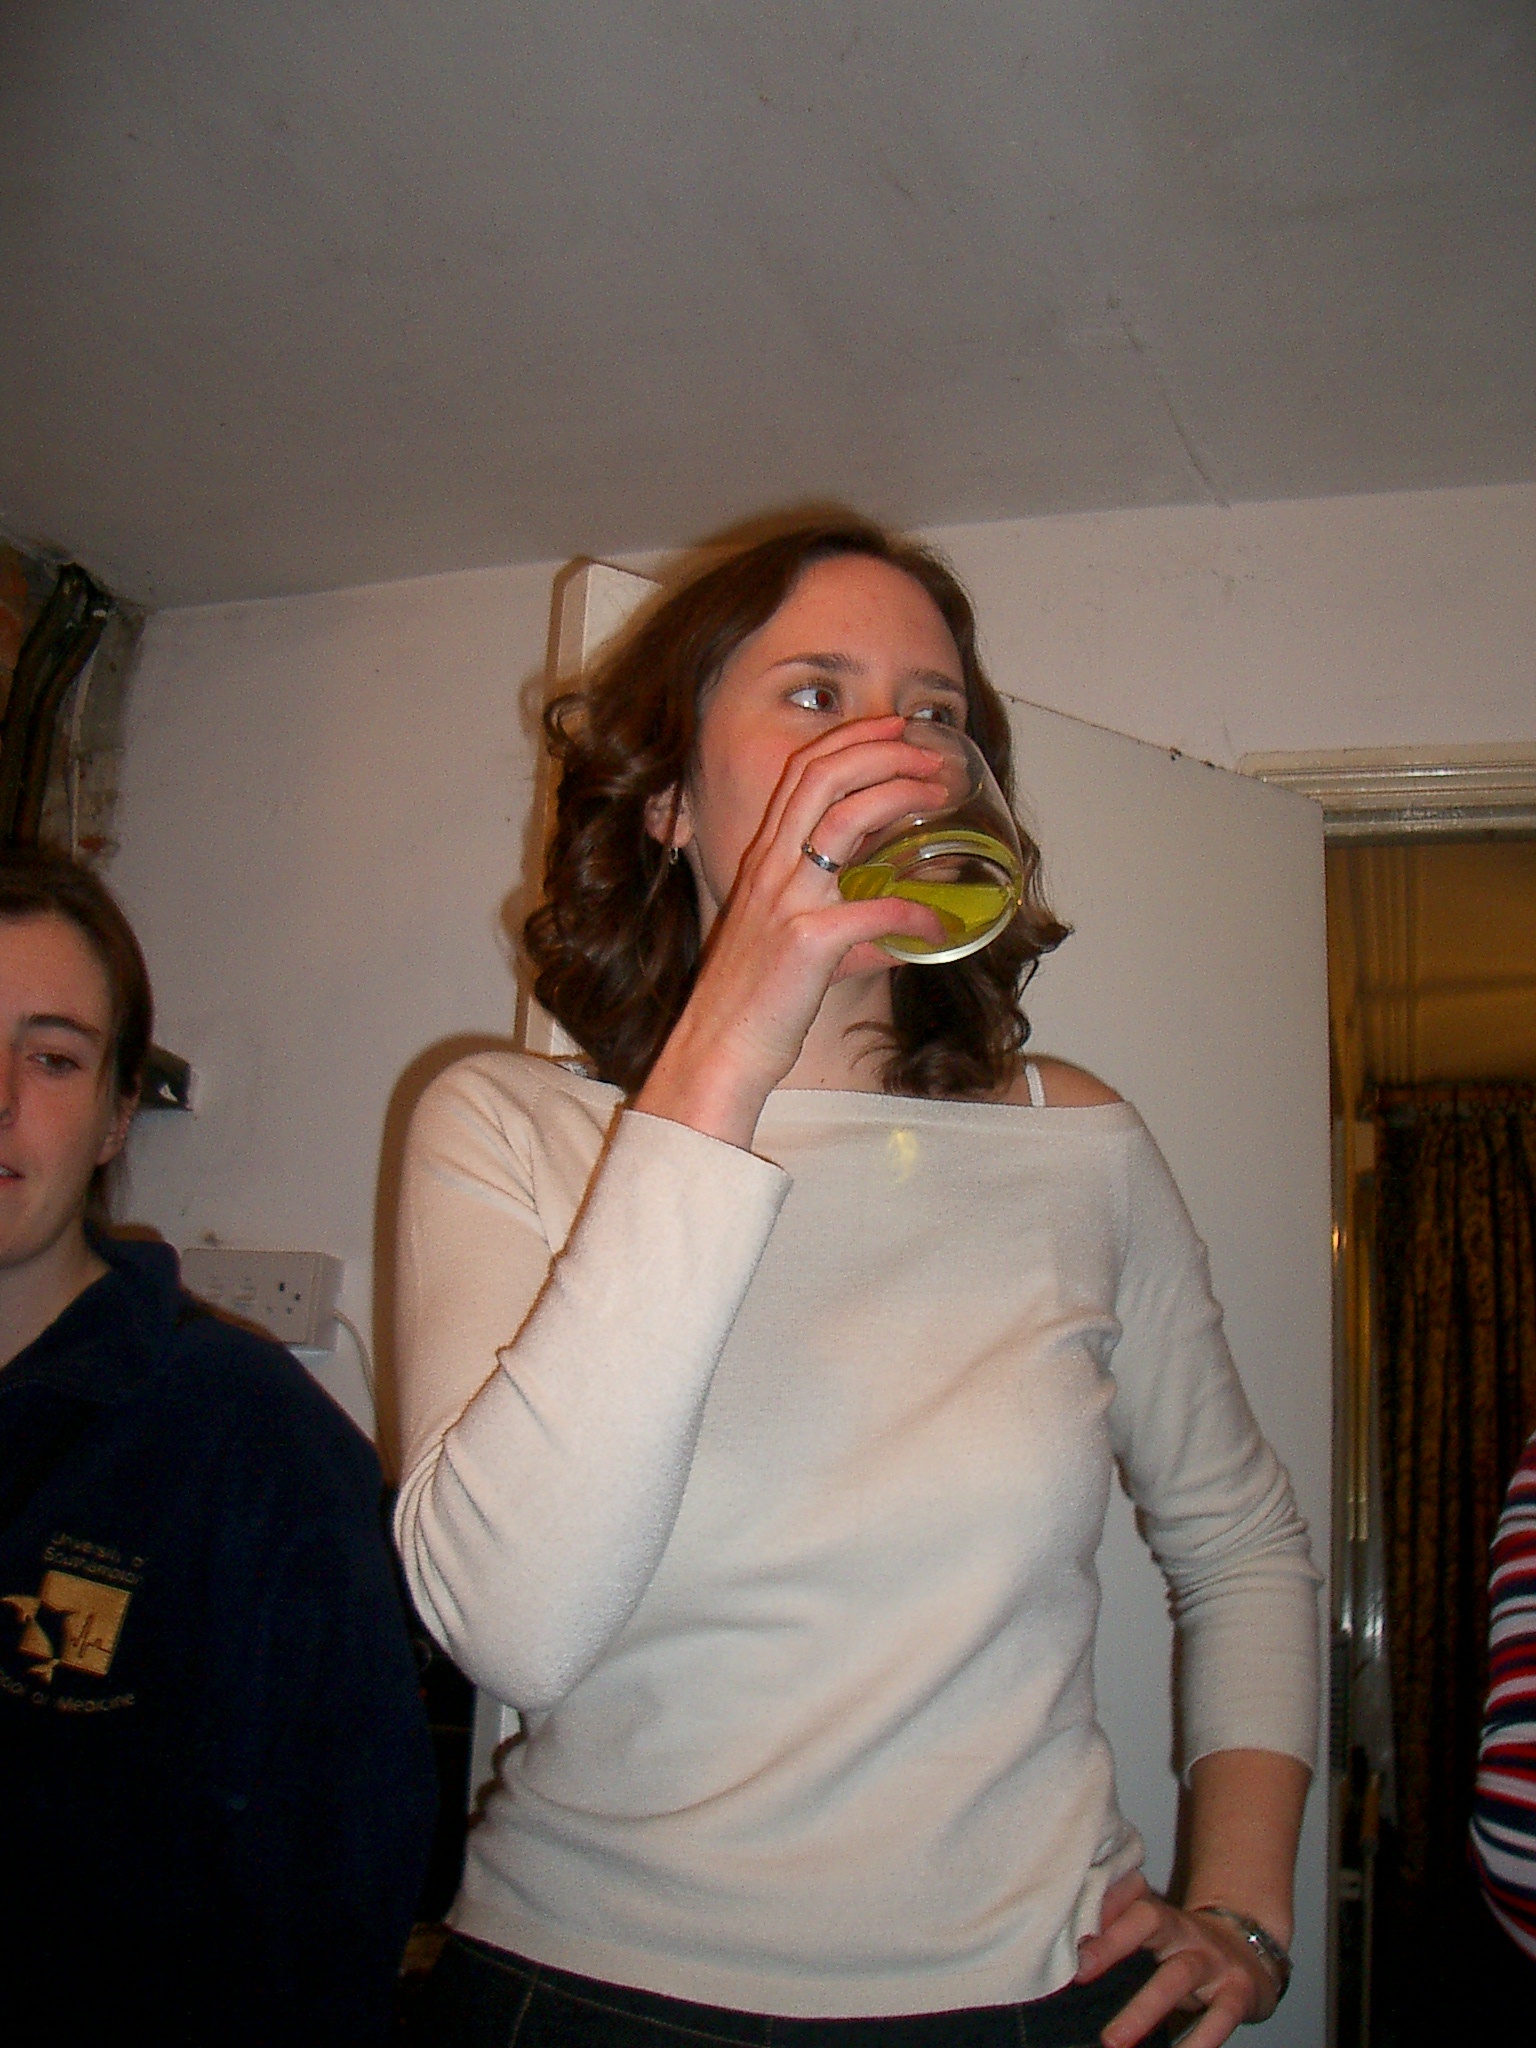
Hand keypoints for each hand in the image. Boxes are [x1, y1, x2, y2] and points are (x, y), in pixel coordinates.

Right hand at [636, 717, 949, 1144]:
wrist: (719, 1051)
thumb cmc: (755, 1004)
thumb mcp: (797, 951)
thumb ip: (850, 934)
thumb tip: (905, 938)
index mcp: (764, 862)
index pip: (803, 774)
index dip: (852, 740)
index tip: (896, 729)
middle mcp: (770, 869)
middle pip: (823, 777)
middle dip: (882, 749)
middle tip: (930, 749)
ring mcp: (787, 902)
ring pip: (845, 820)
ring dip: (899, 795)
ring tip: (940, 792)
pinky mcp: (806, 943)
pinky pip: (875, 911)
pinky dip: (916, 912)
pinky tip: (941, 926)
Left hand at [1075, 1873, 1280, 2047]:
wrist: (1253, 1950)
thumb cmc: (1187, 1946)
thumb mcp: (1158, 1933)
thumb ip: (1120, 1931)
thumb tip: (1070, 1952)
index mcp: (1160, 1914)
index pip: (1129, 1895)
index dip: (1102, 1904)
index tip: (1073, 1930)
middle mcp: (1185, 1929)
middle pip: (1149, 1919)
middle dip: (1113, 1943)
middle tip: (1080, 1972)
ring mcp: (1214, 1959)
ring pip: (1178, 1975)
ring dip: (1144, 2009)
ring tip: (1113, 2041)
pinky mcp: (1239, 1992)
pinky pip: (1220, 2016)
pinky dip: (1200, 2040)